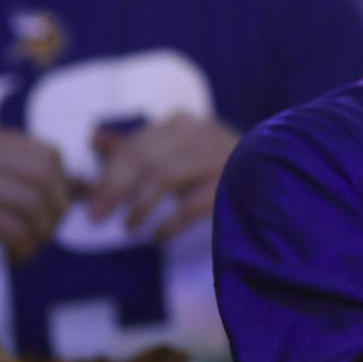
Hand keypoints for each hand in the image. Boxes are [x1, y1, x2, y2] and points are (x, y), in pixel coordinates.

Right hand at [0, 128, 68, 278]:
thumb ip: (28, 178)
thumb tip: (83, 185)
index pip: (51, 155)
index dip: (61, 186)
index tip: (49, 211)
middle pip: (49, 179)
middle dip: (56, 212)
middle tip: (42, 234)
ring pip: (38, 207)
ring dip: (40, 236)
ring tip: (27, 248)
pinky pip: (19, 233)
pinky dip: (24, 251)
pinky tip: (13, 258)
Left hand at [86, 113, 238, 239]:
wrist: (273, 172)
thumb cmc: (214, 162)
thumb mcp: (175, 149)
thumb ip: (136, 147)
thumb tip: (93, 140)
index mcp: (179, 125)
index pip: (134, 147)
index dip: (108, 175)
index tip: (89, 202)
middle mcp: (196, 135)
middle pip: (145, 161)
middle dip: (115, 191)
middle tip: (97, 218)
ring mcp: (215, 157)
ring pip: (164, 178)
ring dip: (140, 206)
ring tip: (128, 227)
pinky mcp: (230, 185)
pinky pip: (191, 205)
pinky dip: (170, 223)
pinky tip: (158, 237)